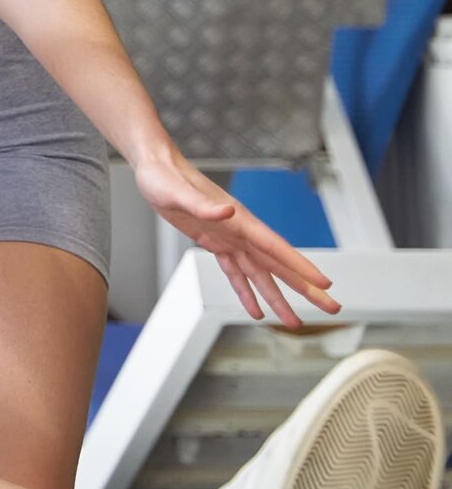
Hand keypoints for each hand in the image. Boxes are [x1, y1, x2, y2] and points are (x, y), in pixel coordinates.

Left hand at [131, 145, 340, 327]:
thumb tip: (227, 212)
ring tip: (294, 321)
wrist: (155, 168)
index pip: (276, 248)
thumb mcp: (178, 192)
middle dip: (305, 288)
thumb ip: (203, 204)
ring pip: (260, 274)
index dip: (300, 266)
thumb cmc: (165, 176)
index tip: (324, 284)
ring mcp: (229, 238)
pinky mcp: (214, 242)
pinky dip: (246, 292)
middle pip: (278, 265)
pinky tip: (256, 310)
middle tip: (332, 308)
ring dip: (278, 298)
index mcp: (239, 220)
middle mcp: (240, 231)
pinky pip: (235, 272)